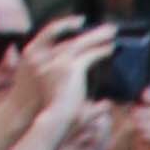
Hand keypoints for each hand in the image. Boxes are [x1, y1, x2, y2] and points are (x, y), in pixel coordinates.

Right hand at [19, 16, 109, 147]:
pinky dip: (101, 51)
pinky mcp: (71, 67)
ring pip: (81, 43)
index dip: (68, 32)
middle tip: (105, 29)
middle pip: (70, 39)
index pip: (54, 39)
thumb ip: (82, 96)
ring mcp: (58, 61)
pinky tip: (111, 49)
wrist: (51, 121)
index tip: (81, 28)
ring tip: (111, 32)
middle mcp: (46, 58)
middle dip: (89, 33)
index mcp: (38, 61)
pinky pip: (89, 54)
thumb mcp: (68, 102)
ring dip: (97, 36)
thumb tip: (107, 104)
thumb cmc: (56, 116)